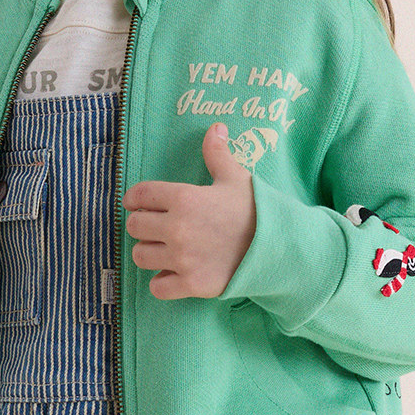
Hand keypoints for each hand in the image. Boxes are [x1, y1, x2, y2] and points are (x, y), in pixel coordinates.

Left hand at [121, 123, 257, 299]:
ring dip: (150, 253)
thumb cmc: (256, 209)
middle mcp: (177, 228)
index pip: (139, 195)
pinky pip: (157, 287)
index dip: (136, 198)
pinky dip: (163, 281)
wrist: (280, 246)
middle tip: (157, 227)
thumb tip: (216, 127)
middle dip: (143, 225)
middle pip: (134, 227)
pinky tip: (174, 274)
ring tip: (165, 250)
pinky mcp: (191, 284)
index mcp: (184, 198)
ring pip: (141, 256)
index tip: (139, 204)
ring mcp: (182, 258)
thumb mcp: (236, 178)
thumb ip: (218, 154)